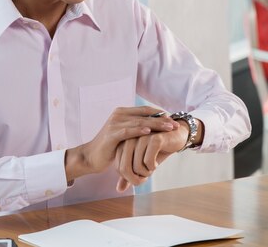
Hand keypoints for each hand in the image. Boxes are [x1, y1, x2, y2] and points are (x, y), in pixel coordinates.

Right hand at [64, 106, 178, 182]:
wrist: (91, 156)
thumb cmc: (109, 147)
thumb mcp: (124, 136)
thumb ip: (135, 129)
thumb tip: (152, 128)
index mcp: (122, 113)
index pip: (145, 110)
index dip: (160, 114)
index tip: (174, 120)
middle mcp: (119, 115)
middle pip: (145, 115)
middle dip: (162, 119)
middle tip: (176, 124)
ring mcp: (114, 123)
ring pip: (139, 122)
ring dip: (156, 124)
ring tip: (169, 128)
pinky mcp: (111, 134)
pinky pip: (128, 131)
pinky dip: (140, 130)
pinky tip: (150, 132)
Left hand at [115, 120, 189, 191]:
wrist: (175, 137)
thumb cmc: (155, 150)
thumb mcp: (141, 164)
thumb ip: (129, 175)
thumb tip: (119, 190)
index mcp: (123, 144)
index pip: (118, 168)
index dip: (129, 178)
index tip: (140, 177)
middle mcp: (129, 139)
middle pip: (124, 169)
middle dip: (136, 179)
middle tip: (145, 177)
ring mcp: (141, 138)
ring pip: (136, 166)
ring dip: (146, 173)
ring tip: (152, 168)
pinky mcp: (154, 139)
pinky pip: (148, 161)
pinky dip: (153, 167)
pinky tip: (156, 163)